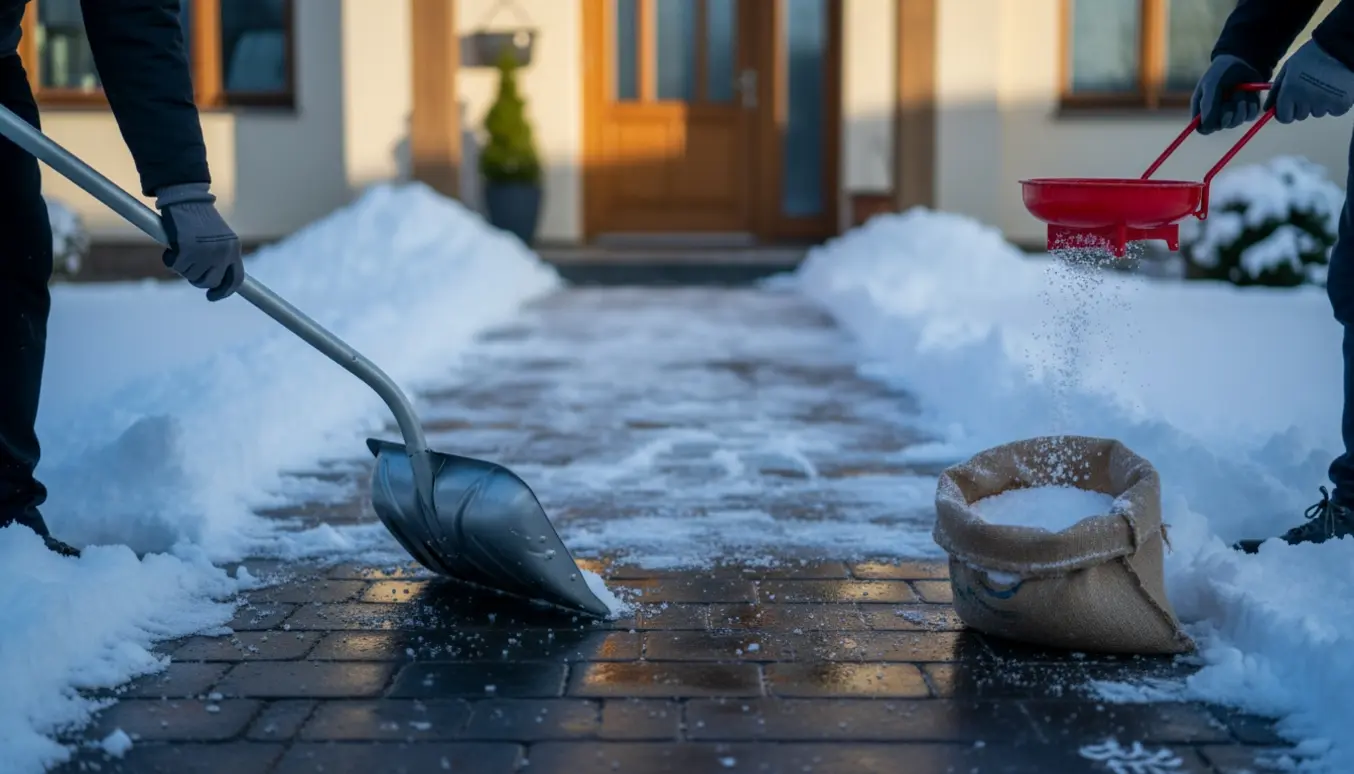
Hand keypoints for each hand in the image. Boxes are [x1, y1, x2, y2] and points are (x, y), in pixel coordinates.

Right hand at [155, 183, 244, 301]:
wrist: (186, 198)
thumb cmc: (198, 217)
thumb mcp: (218, 237)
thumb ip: (219, 256)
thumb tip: (213, 281)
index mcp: (233, 249)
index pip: (236, 280)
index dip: (224, 291)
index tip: (212, 296)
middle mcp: (223, 253)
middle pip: (210, 282)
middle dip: (196, 279)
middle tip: (188, 268)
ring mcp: (206, 252)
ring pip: (191, 275)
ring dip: (182, 267)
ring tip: (181, 249)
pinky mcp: (187, 250)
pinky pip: (176, 267)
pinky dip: (170, 260)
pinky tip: (171, 247)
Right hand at [1191, 54, 1263, 134]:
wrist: (1241, 62)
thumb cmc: (1220, 72)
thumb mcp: (1211, 85)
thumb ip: (1208, 105)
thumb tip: (1207, 128)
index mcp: (1203, 110)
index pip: (1204, 129)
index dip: (1209, 125)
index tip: (1216, 114)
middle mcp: (1217, 115)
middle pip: (1222, 126)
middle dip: (1228, 110)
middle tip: (1232, 93)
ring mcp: (1233, 114)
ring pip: (1237, 121)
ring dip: (1241, 104)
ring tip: (1241, 89)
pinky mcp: (1247, 111)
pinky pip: (1250, 116)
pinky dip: (1251, 104)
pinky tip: (1249, 93)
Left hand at [1265, 39, 1353, 122]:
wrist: (1340, 47)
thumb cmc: (1311, 56)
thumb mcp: (1288, 68)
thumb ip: (1276, 90)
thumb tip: (1267, 109)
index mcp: (1290, 92)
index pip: (1284, 117)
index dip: (1286, 112)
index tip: (1291, 106)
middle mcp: (1305, 101)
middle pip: (1300, 116)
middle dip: (1303, 106)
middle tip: (1311, 89)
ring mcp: (1324, 104)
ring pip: (1317, 113)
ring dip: (1319, 104)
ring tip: (1325, 85)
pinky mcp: (1341, 104)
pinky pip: (1334, 111)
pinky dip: (1335, 103)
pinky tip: (1336, 89)